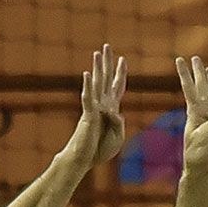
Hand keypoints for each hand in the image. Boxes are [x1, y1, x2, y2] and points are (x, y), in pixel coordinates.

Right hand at [76, 43, 126, 167]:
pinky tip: (87, 74)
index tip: (123, 60)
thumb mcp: (117, 137)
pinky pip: (88, 99)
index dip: (120, 74)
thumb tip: (116, 112)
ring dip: (97, 69)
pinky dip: (88, 87)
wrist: (84, 160)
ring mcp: (93, 109)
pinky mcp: (87, 116)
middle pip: (105, 79)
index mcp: (111, 110)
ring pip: (96, 85)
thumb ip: (119, 124)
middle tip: (107, 46)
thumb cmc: (99, 150)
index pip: (117, 87)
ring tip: (97, 53)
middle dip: (108, 63)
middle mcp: (101, 105)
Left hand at [176, 56, 207, 173]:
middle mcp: (204, 111)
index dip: (185, 74)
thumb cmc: (199, 155)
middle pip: (201, 87)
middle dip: (197, 73)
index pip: (189, 89)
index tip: (179, 60)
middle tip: (194, 57)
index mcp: (195, 113)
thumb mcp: (204, 139)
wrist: (206, 168)